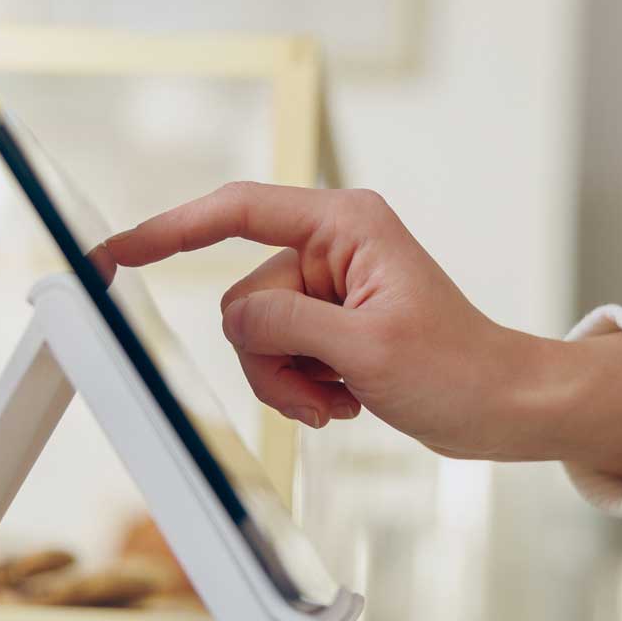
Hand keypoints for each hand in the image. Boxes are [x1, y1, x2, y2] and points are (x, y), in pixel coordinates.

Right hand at [104, 183, 621, 478]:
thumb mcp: (366, 350)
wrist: (504, 408)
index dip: (170, 230)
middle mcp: (332, 246)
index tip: (116, 252)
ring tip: (342, 399)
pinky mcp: (330, 325)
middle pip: (244, 298)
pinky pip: (278, 357)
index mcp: (346, 224)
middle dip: (272, 358)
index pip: (236, 212)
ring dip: (290, 382)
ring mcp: (329, 288)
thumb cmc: (459, 371)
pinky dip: (302, 389)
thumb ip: (287, 324)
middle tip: (325, 392)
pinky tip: (347, 401)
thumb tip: (234, 318)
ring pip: (256, 337)